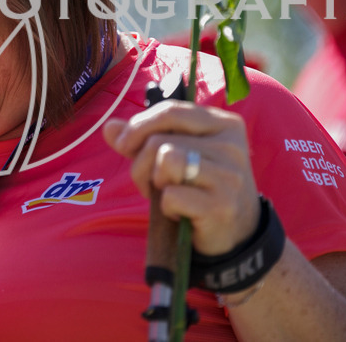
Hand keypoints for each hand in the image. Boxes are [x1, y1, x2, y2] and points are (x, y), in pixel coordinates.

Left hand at [103, 99, 260, 254]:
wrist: (236, 234)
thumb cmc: (200, 188)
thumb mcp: (176, 156)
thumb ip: (144, 139)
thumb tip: (110, 127)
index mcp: (224, 123)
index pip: (170, 111)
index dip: (138, 126)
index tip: (123, 145)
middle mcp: (232, 145)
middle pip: (160, 140)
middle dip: (142, 164)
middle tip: (150, 183)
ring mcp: (229, 175)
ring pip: (166, 161)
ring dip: (156, 183)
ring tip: (167, 194)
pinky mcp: (221, 205)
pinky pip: (171, 195)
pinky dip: (166, 207)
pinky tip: (180, 213)